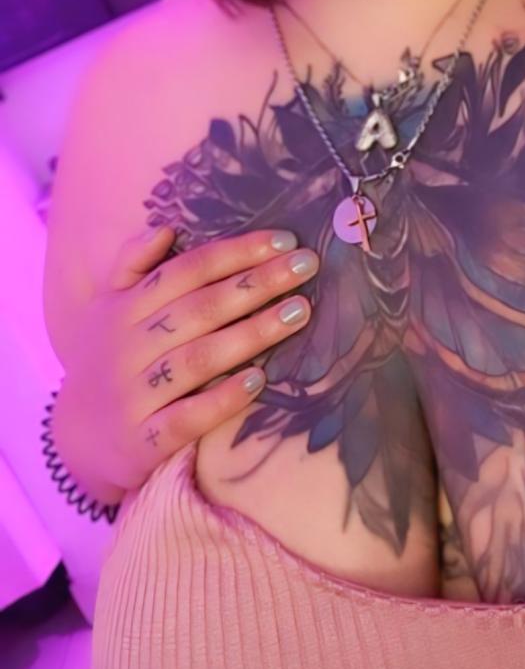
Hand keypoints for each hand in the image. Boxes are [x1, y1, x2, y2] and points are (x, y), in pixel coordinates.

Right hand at [59, 223, 318, 493]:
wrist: (73, 439)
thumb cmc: (109, 360)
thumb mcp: (109, 307)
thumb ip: (134, 264)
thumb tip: (166, 228)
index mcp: (127, 307)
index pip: (188, 270)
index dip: (237, 252)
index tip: (285, 240)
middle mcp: (129, 345)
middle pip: (201, 307)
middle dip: (257, 283)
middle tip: (306, 266)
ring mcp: (135, 393)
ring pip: (199, 358)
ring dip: (252, 333)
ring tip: (299, 313)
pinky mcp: (143, 440)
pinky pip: (187, 417)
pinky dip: (222, 398)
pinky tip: (258, 380)